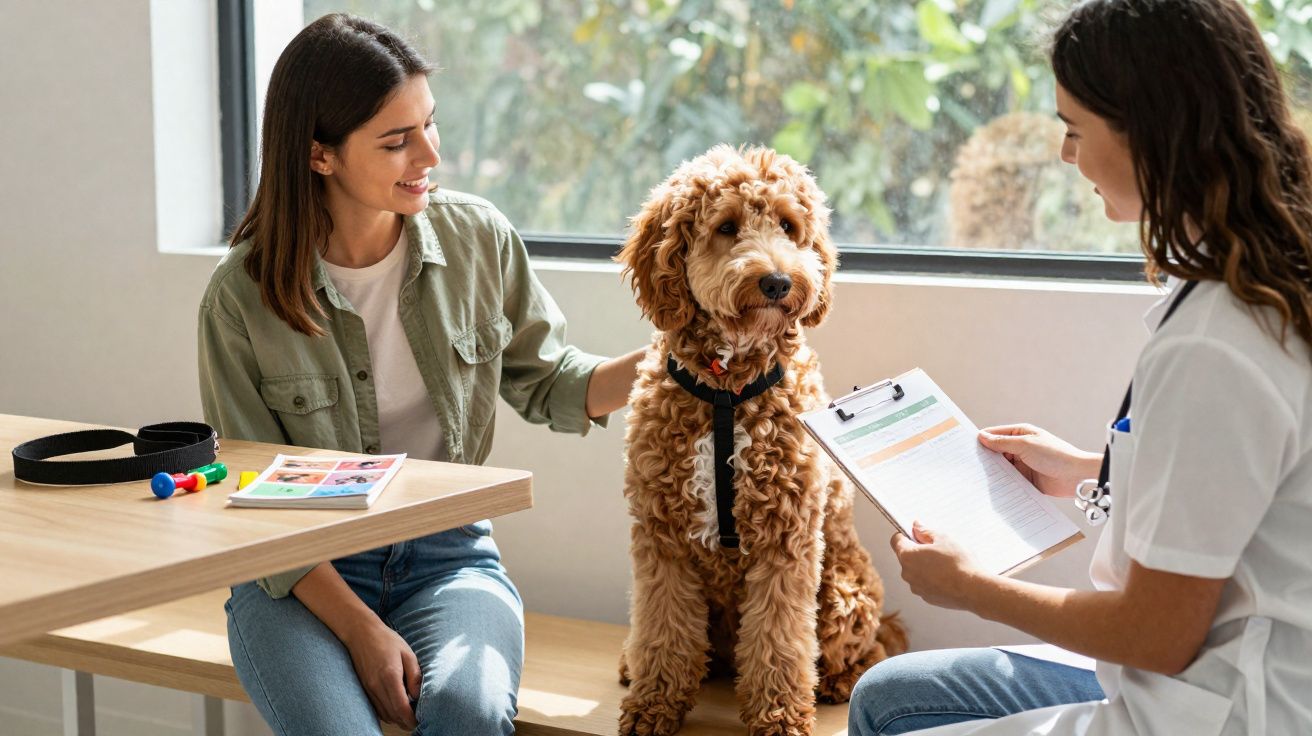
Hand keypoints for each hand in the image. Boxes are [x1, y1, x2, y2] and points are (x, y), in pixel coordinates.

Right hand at [341, 620, 420, 728]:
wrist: (360, 632)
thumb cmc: (386, 640)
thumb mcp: (407, 653)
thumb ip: (414, 675)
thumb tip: (418, 696)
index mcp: (390, 676)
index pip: (400, 707)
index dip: (410, 719)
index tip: (418, 721)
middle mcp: (376, 685)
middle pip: (392, 714)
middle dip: (405, 722)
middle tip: (416, 719)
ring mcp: (368, 688)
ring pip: (383, 713)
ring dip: (396, 718)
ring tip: (407, 715)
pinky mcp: (364, 688)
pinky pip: (375, 708)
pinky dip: (386, 712)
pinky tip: (395, 707)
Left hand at [891, 522, 987, 610]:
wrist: (974, 590)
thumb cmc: (959, 563)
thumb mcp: (943, 538)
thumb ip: (926, 531)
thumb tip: (916, 526)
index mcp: (908, 556)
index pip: (896, 540)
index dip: (905, 534)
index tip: (917, 534)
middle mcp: (907, 573)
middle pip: (906, 556)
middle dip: (918, 550)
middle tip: (937, 548)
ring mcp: (916, 587)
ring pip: (916, 571)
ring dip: (925, 566)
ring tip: (945, 563)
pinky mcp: (927, 597)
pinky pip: (924, 583)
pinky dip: (932, 579)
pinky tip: (948, 576)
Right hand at [978, 424, 1101, 497]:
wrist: (1077, 477)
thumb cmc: (1056, 455)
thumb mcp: (1026, 445)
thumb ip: (1002, 443)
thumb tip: (982, 437)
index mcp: (1021, 434)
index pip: (994, 435)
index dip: (980, 440)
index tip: (964, 447)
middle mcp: (1020, 448)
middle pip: (996, 452)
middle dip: (984, 458)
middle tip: (967, 465)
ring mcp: (1023, 465)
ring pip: (1001, 468)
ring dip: (992, 473)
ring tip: (975, 479)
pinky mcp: (1026, 480)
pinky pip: (1009, 481)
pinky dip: (1002, 484)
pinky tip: (991, 489)